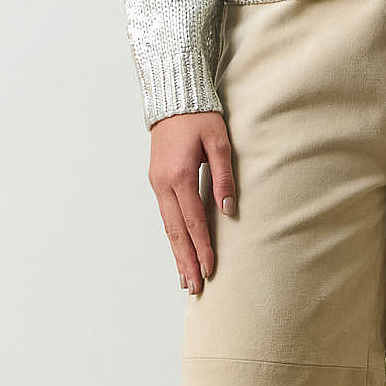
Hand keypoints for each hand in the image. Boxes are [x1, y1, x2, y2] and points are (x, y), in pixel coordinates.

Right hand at [148, 110, 236, 294]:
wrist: (173, 98)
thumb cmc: (199, 117)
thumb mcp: (219, 142)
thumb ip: (224, 177)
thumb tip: (229, 210)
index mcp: (180, 175)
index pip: (193, 221)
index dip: (202, 247)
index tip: (209, 269)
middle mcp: (164, 184)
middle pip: (175, 232)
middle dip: (186, 261)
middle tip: (194, 287)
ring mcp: (157, 184)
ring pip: (167, 227)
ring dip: (177, 253)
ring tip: (185, 278)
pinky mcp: (156, 182)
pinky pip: (164, 216)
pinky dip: (172, 236)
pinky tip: (178, 250)